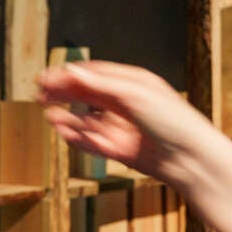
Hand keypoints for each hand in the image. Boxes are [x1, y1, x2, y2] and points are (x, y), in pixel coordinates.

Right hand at [36, 60, 229, 189]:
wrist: (191, 159)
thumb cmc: (173, 121)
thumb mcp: (135, 94)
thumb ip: (101, 84)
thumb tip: (72, 72)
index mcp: (133, 83)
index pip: (95, 74)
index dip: (69, 75)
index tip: (47, 76)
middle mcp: (126, 104)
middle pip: (88, 95)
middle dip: (64, 94)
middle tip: (40, 93)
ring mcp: (123, 128)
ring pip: (88, 121)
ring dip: (69, 117)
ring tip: (49, 115)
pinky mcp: (121, 151)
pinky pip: (94, 142)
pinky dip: (78, 138)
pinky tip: (64, 132)